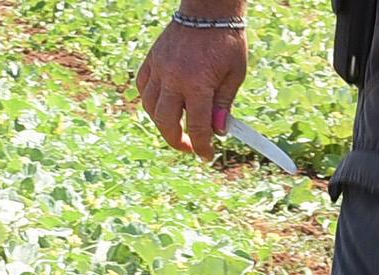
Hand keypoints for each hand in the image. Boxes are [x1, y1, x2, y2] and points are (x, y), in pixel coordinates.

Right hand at [135, 22, 246, 161]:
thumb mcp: (234, 75)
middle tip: (189, 146)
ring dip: (162, 122)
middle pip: (166, 122)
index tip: (207, 156)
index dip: (202, 146)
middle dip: (177, 140)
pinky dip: (151, 101)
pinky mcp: (151, 60)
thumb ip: (223, 105)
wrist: (208, 10)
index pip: (197, 126)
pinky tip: (163, 105)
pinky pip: (143, 88)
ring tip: (177, 125)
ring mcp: (159, 69)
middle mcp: (174, 78)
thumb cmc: (227, 41)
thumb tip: (217, 131)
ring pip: (150, 107)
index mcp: (198, 83)